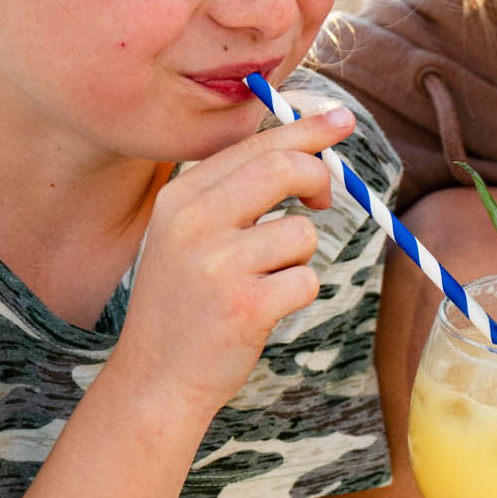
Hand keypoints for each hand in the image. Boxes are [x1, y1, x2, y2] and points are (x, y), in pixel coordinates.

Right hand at [115, 105, 351, 411]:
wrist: (155, 378)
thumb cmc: (186, 301)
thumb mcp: (188, 234)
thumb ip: (234, 190)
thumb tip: (308, 146)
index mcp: (180, 197)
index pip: (254, 145)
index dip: (305, 130)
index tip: (341, 120)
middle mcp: (194, 223)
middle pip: (283, 168)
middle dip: (318, 176)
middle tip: (323, 200)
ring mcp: (217, 265)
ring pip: (301, 233)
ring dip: (299, 257)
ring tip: (264, 281)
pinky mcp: (244, 306)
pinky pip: (305, 280)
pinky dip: (297, 294)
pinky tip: (263, 310)